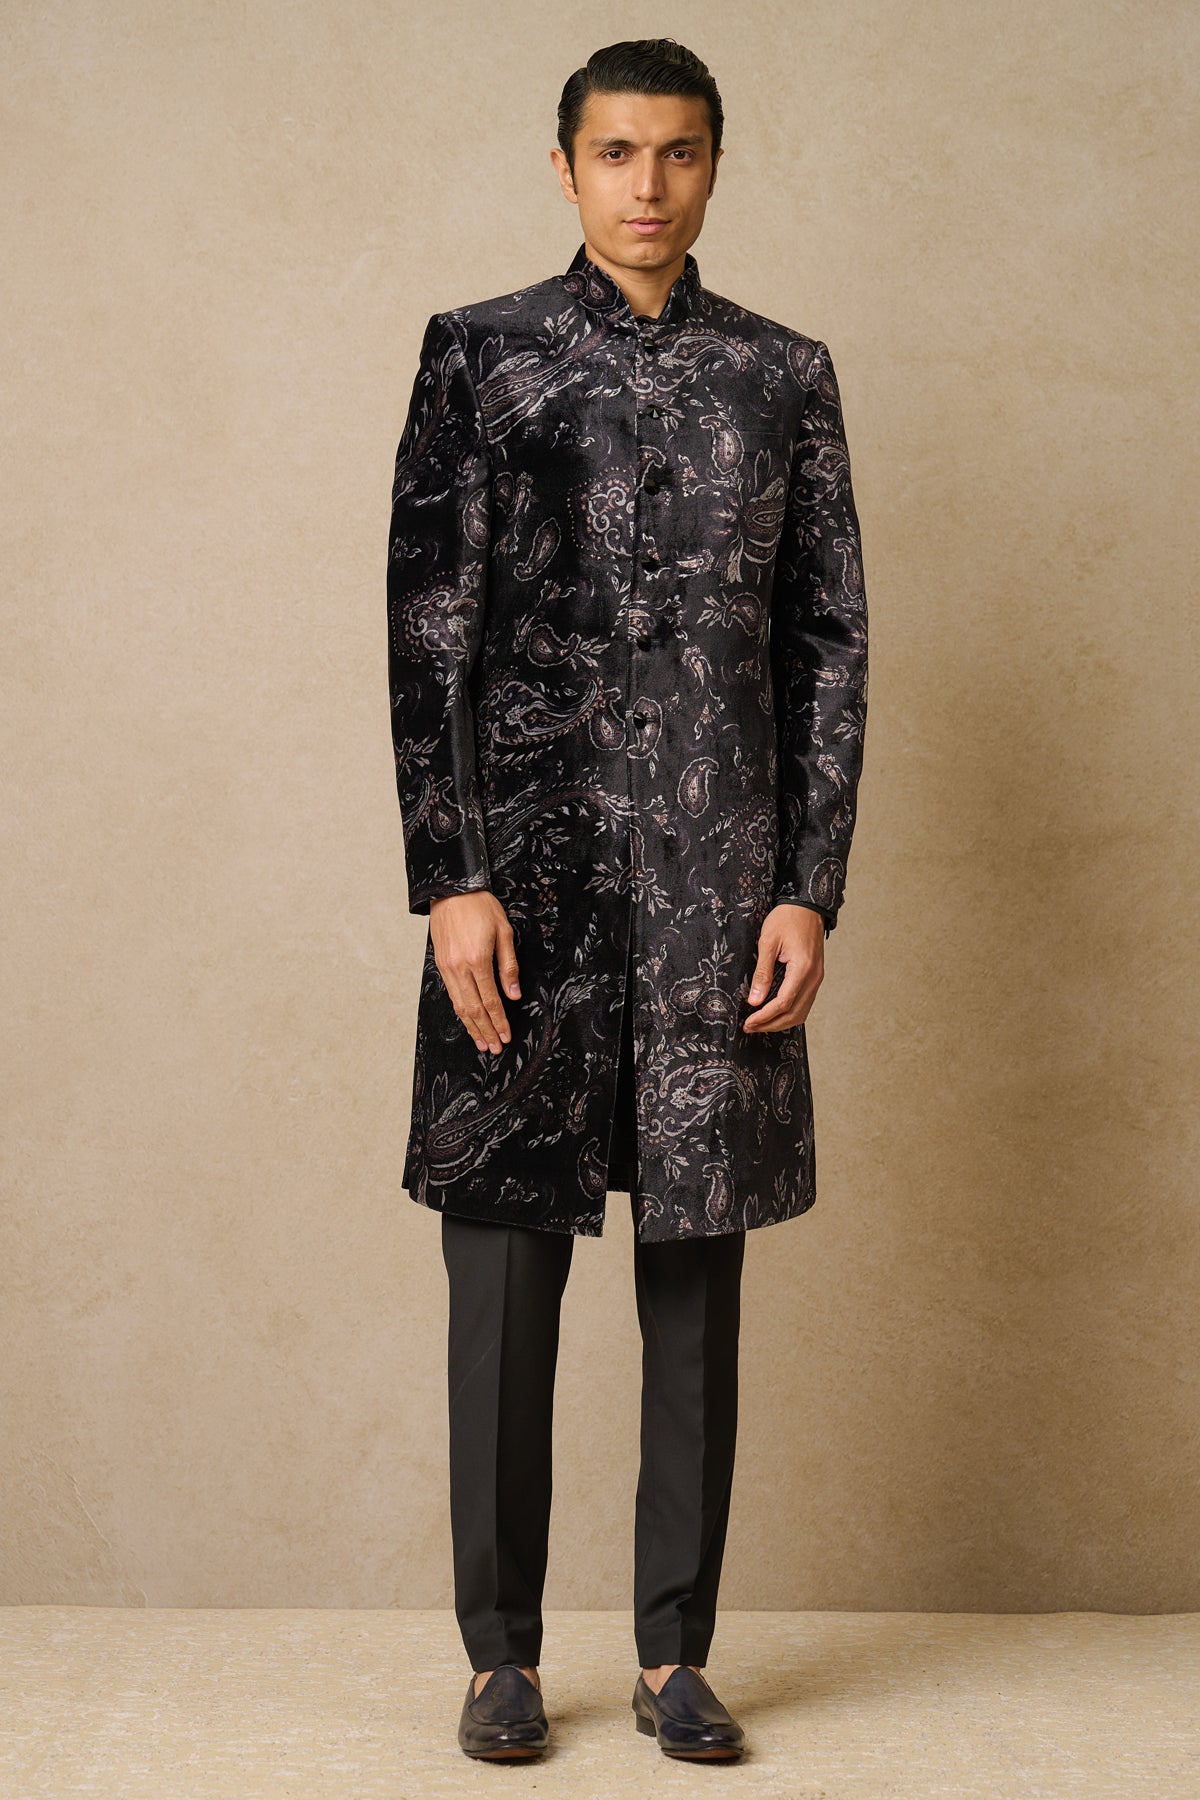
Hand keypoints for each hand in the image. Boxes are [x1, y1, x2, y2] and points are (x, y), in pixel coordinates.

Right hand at [429, 891, 520, 1053]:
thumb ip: (509, 966)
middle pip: (473, 1009)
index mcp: (477, 960)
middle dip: (486, 1031)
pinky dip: (461, 1011)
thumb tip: (513, 996)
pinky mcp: (440, 964)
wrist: (451, 890)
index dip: (499, 1021)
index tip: (506, 1036)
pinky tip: (468, 1021)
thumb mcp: (504, 932)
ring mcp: (447, 967)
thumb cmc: (481, 906)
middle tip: (495, 1048)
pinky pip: (452, 994)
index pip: (491, 1000)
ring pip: (459, 1005)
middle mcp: (459, 967)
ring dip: (471, 1027)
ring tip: (482, 1043)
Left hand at [742, 904, 824, 1031]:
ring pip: (801, 1012)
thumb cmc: (787, 919)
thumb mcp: (768, 942)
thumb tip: (755, 1000)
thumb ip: (762, 973)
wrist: (807, 906)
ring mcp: (817, 978)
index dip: (765, 1016)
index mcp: (803, 969)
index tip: (749, 1022)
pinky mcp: (815, 977)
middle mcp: (814, 977)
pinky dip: (789, 1012)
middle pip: (794, 1014)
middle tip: (750, 1027)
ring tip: (760, 1023)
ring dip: (780, 1021)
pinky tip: (773, 1012)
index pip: (784, 1003)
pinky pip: (804, 1002)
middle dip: (771, 1024)